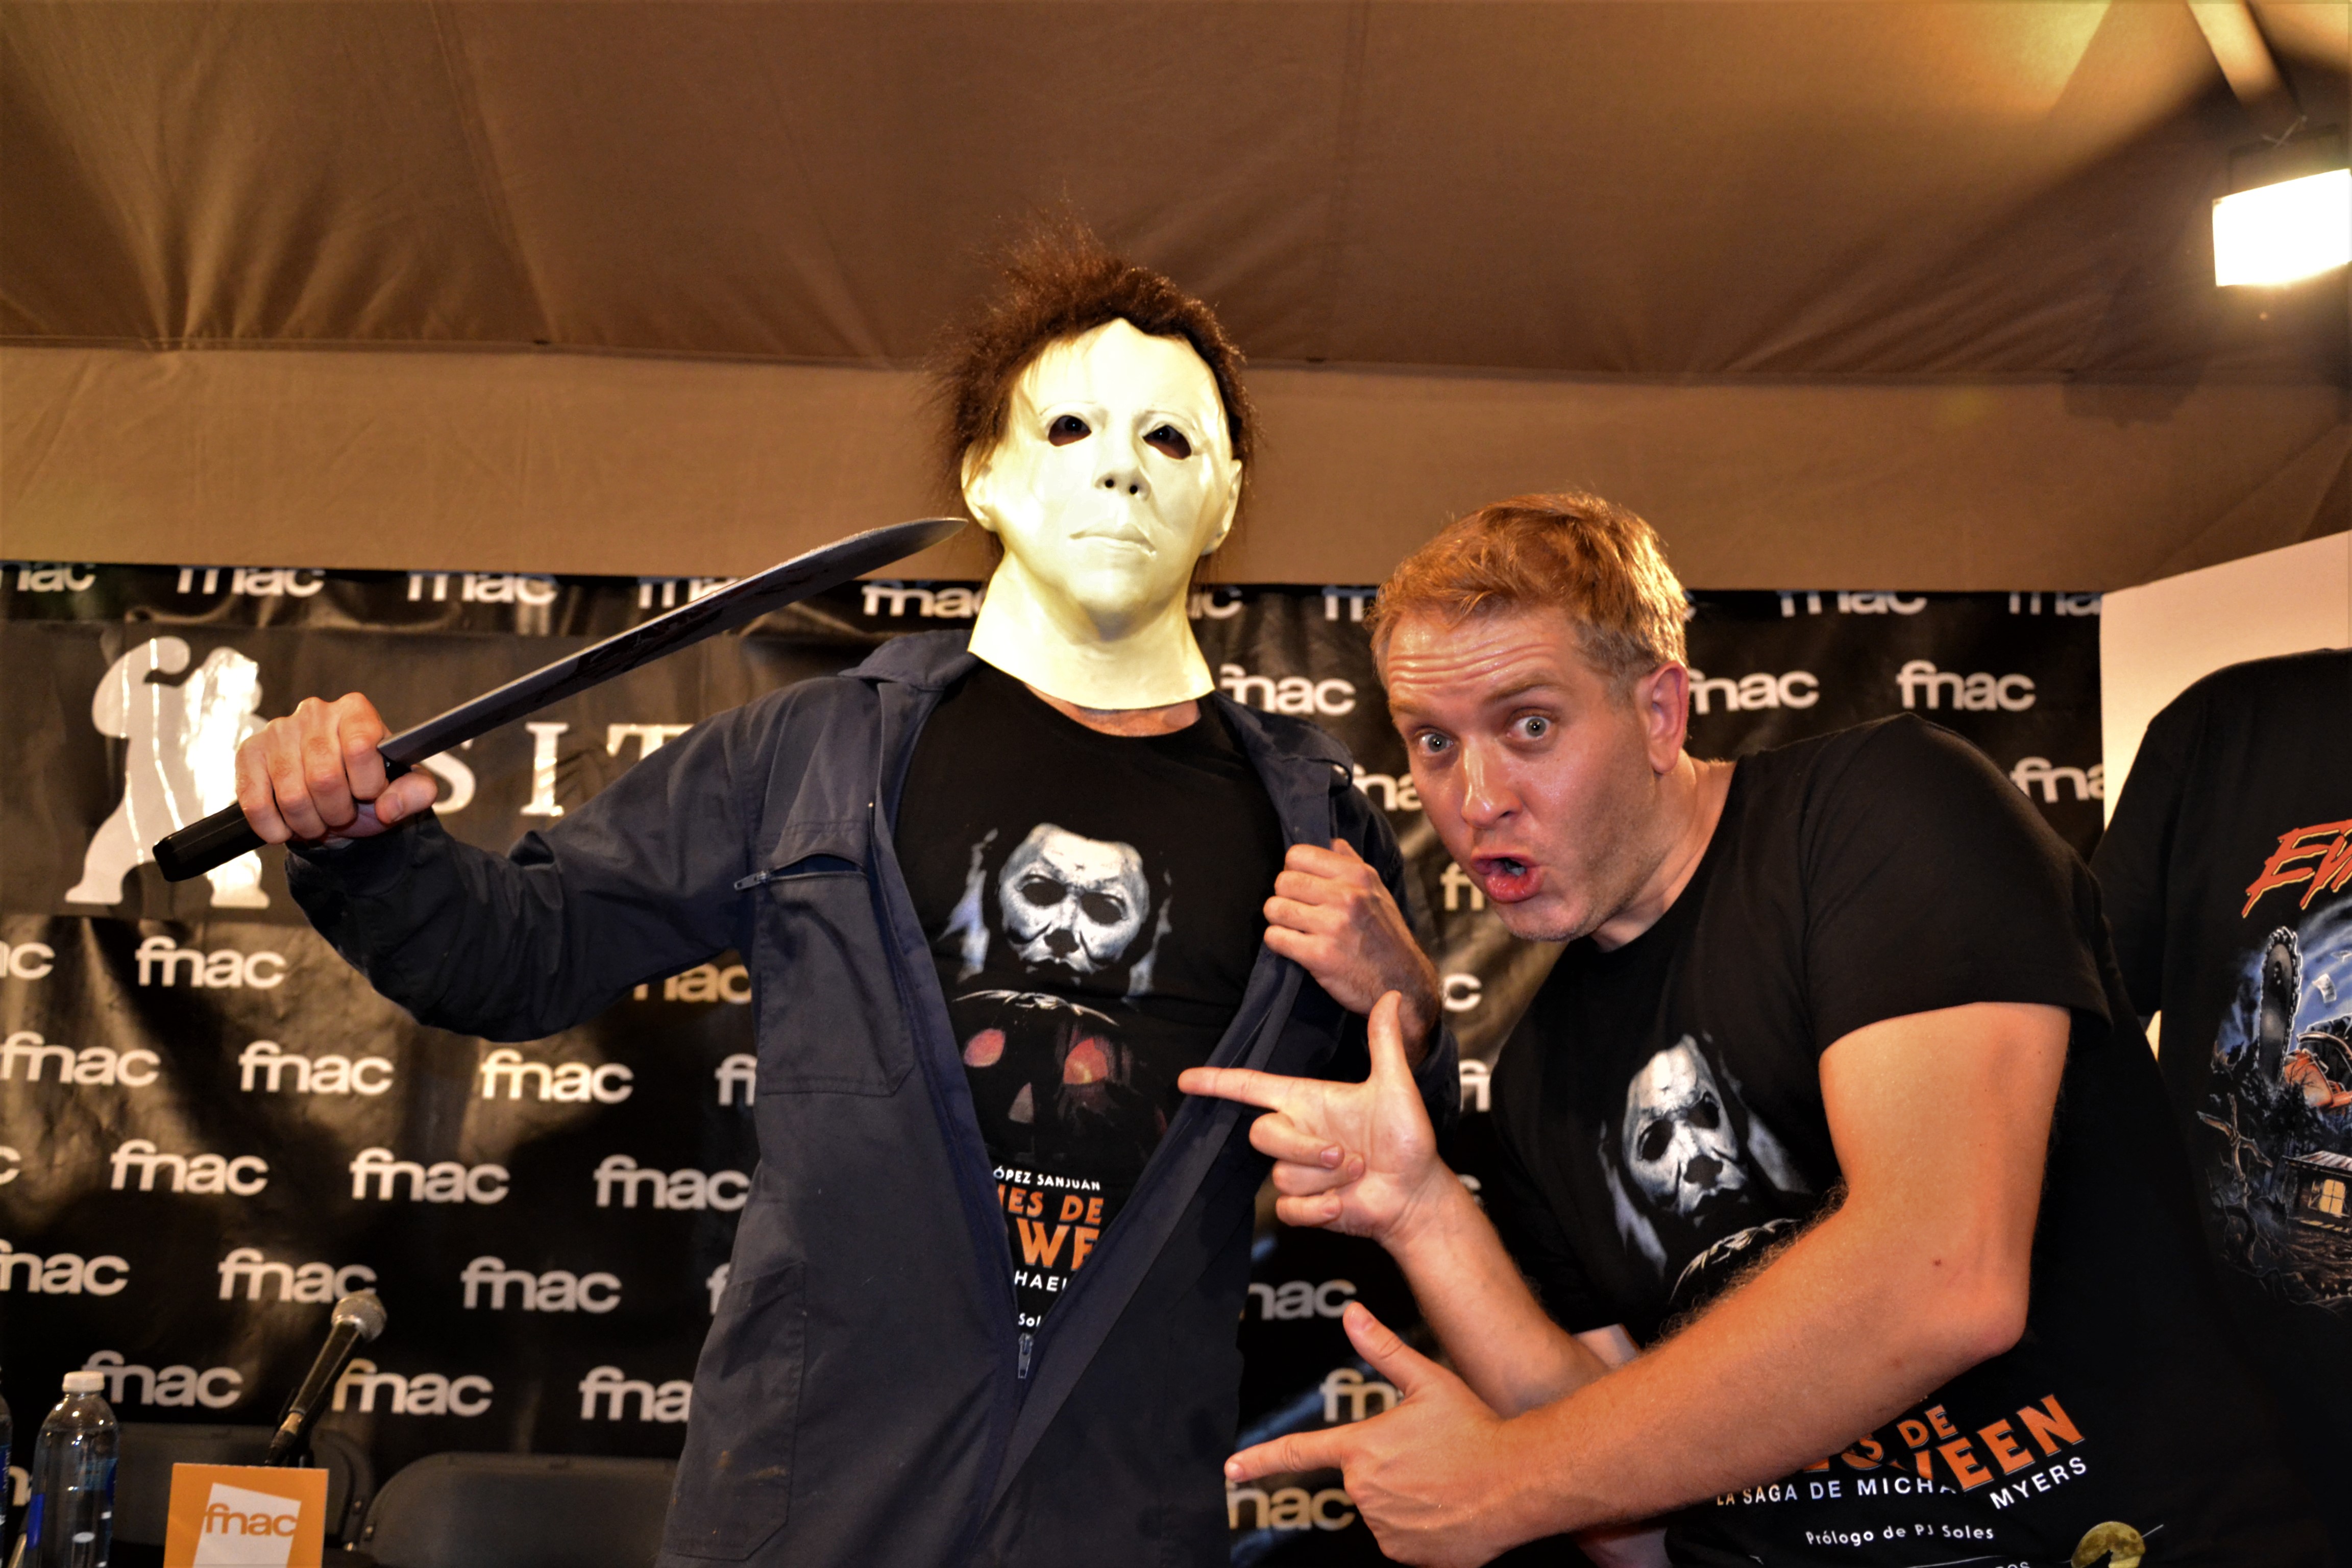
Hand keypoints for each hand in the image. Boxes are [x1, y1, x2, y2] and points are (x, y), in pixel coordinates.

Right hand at [234, 693, 435, 845]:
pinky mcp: (249, 753)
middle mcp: (315, 712)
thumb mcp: (402, 788)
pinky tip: (285, 828)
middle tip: (341, 815)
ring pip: (291, 794)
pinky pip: (255, 800)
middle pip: (324, 776)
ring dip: (307, 822)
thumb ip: (416, 793)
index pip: (360, 747)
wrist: (332, 795)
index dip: (367, 784)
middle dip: (336, 811)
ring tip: (317, 821)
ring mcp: (278, 731)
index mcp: (356, 711)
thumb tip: (390, 807)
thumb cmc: (367, 786)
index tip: (368, 795)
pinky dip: (273, 826)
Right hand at [1179, 992, 1454, 1243]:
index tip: (1186, 1079)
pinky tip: (1343, 1204)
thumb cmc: (1407, 1140)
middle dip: (1304, 1148)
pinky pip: (1287, 1207)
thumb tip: (1392, 997)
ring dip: (1326, 1179)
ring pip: (1281, 1174)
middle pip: (1263, 1134)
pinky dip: (1318, 1209)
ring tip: (1358, 1174)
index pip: (1252, 1087)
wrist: (1416, 1193)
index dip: (1218, 1082)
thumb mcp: (1396, 1088)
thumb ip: (1384, 1043)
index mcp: (1308, 1101)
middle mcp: (1298, 1133)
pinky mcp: (1303, 1205)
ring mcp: (1298, 1171)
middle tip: (1349, 1156)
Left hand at [1226, 1303, 1531, 1567]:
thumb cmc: (1475, 1429)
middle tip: (1428, 1456)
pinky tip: (1446, 1507)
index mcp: (1363, 1447)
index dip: (1259, 1461)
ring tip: (1442, 1480)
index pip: (1299, 1452)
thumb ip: (1383, 1350)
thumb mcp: (1429, 1381)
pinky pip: (1400, 1537)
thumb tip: (1352, 1314)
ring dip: (1403, 1496)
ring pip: (1380, 1508)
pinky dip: (1417, 1524)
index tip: (1231, 1470)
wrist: (1517, 1481)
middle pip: (1360, 1478)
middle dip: (1386, 1467)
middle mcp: (1365, 1490)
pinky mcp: (1405, 1554)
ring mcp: (1384, 1526)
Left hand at [1264, 839, 1439, 1055]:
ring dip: (1279, 920)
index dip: (1294, 871)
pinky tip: (1294, 947)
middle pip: (1282, 881)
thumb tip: (1328, 841)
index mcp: (1358, 875)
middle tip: (1298, 911)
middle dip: (1284, 897)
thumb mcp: (1378, 891)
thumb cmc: (1385, 936)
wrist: (1402, 984)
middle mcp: (1347, 896)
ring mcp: (1333, 926)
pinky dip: (1278, 943)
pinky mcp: (1320, 955)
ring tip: (1295, 929)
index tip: (1302, 886)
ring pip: (1274, 908)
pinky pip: (1275, 938)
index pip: (1297, 854)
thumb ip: (1351, 863)